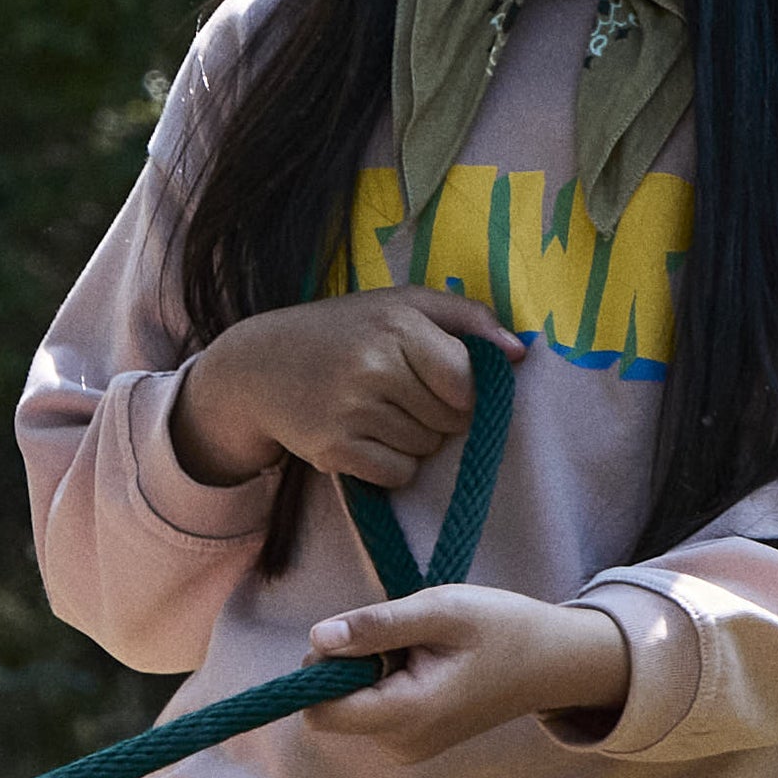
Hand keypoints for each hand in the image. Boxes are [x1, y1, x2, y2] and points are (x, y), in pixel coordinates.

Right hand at [169, 293, 519, 490]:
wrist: (256, 367)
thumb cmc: (341, 331)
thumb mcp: (399, 304)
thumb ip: (465, 316)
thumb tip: (520, 353)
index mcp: (396, 326)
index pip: (467, 382)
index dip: (465, 391)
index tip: (444, 384)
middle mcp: (373, 367)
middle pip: (451, 420)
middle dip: (439, 416)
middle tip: (402, 397)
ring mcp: (350, 411)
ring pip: (426, 448)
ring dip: (415, 440)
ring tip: (379, 414)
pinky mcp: (333, 450)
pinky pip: (398, 472)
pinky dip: (392, 464)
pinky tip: (366, 439)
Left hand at [303, 585, 634, 759]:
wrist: (554, 662)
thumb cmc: (503, 628)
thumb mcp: (441, 610)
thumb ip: (377, 626)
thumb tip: (318, 638)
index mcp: (407, 715)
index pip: (320, 713)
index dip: (320, 672)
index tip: (354, 636)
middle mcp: (401, 744)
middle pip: (331, 708)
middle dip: (347, 667)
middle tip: (399, 637)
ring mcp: (406, 748)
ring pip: (350, 707)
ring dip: (368, 672)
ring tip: (420, 650)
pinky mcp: (411, 742)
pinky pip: (371, 710)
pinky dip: (384, 683)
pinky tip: (424, 666)